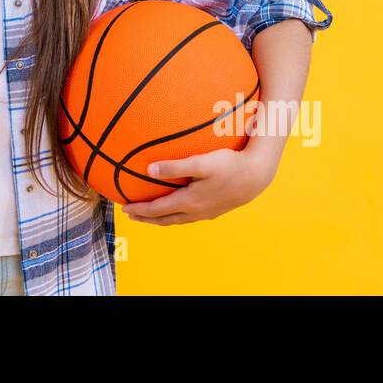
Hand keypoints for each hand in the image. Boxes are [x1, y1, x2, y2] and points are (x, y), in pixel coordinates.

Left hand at [120, 147, 276, 225]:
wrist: (257, 175)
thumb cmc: (229, 165)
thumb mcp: (200, 163)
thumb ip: (174, 167)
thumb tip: (149, 170)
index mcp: (190, 202)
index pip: (158, 210)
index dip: (140, 210)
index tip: (125, 209)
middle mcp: (196, 211)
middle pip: (166, 219)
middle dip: (147, 218)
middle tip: (132, 216)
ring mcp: (207, 212)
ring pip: (178, 220)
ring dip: (162, 218)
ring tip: (150, 215)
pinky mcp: (216, 209)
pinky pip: (189, 216)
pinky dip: (176, 215)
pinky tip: (178, 207)